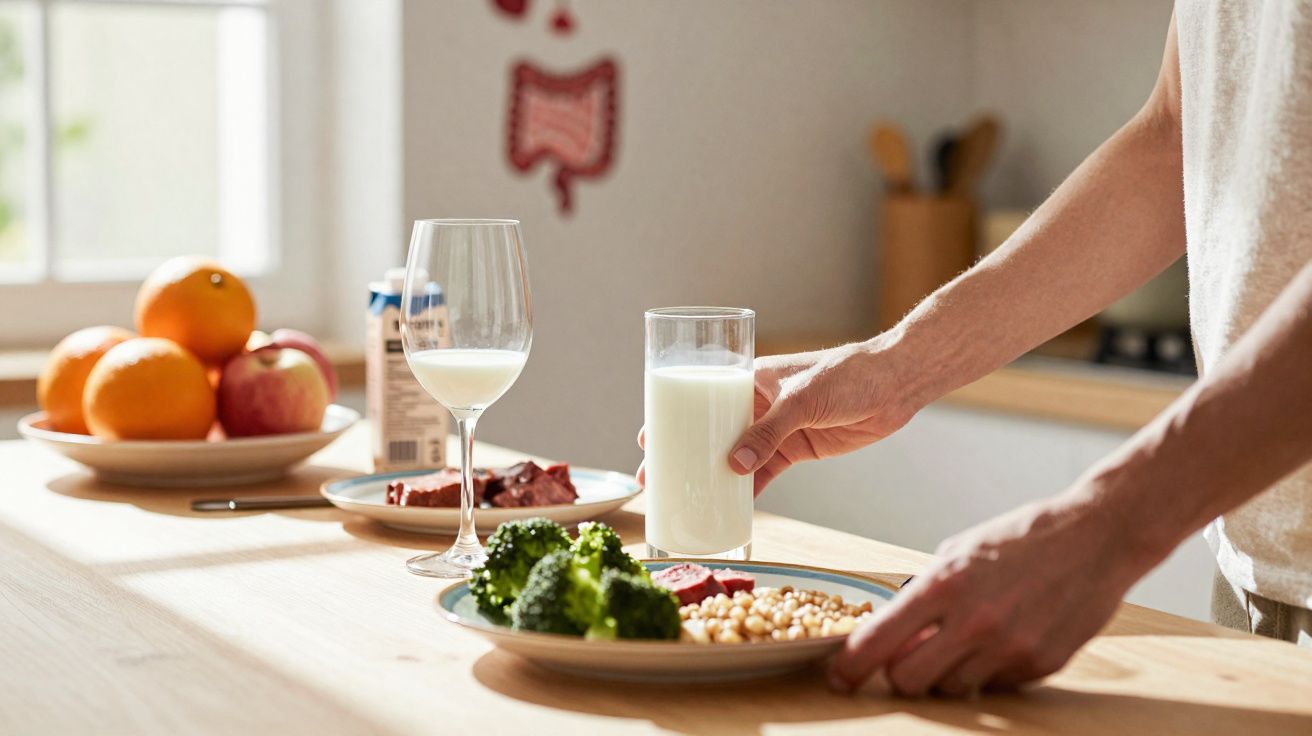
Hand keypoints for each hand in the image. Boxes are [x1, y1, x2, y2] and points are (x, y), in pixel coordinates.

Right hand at [636, 340, 918, 494]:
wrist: (894, 385)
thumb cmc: (847, 375)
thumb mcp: (802, 400)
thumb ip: (769, 432)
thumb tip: (733, 465)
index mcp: (750, 378)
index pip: (701, 396)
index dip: (673, 418)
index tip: (647, 439)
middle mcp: (757, 403)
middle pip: (711, 431)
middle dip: (684, 454)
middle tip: (655, 479)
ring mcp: (776, 428)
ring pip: (735, 455)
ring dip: (712, 476)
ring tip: (684, 497)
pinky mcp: (796, 449)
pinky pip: (764, 472)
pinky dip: (748, 489)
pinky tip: (730, 505)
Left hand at [828, 492, 1154, 696]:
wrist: (1098, 535)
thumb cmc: (1023, 538)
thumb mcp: (960, 552)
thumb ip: (926, 594)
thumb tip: (895, 632)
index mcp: (945, 584)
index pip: (878, 641)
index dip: (851, 666)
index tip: (839, 676)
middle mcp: (975, 621)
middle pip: (908, 681)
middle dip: (900, 674)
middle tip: (908, 657)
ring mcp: (1010, 648)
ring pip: (953, 689)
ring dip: (948, 672)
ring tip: (968, 638)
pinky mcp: (1041, 665)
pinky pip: (995, 686)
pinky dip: (989, 671)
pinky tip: (1005, 637)